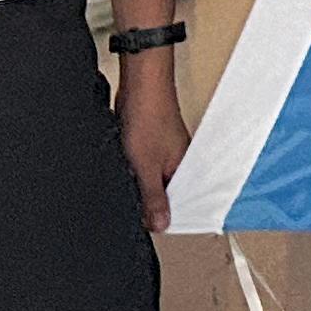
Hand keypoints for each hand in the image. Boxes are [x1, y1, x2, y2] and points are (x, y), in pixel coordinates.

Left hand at [118, 63, 190, 233]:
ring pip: (152, 181)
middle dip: (148, 204)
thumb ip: (153, 197)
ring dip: (139, 186)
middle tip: (132, 210)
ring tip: (128, 187)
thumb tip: (161, 225)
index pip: (178, 205)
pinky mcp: (150, 144)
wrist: (141, 84)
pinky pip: (144, 167)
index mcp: (185, 169)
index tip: (145, 227)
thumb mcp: (147, 166)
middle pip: (165, 194)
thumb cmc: (149, 117)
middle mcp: (178, 162)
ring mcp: (164, 152)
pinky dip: (135, 172)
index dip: (161, 217)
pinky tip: (125, 172)